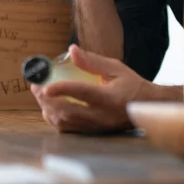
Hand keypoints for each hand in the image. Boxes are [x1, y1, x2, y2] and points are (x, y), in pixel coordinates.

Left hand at [30, 44, 159, 133]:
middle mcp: (102, 116)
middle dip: (46, 100)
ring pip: (65, 123)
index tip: (45, 85)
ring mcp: (96, 128)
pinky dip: (56, 119)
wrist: (147, 108)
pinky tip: (51, 108)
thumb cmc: (131, 85)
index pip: (82, 93)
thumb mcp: (115, 68)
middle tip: (36, 87)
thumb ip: (92, 61)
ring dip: (48, 110)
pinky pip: (69, 129)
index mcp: (109, 98)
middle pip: (67, 111)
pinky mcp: (93, 133)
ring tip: (41, 96)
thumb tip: (71, 50)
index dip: (62, 89)